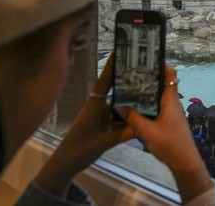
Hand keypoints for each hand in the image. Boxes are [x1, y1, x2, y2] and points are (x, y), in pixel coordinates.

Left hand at [35, 54, 135, 196]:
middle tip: (144, 71)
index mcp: (94, 104)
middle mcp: (98, 106)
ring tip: (148, 93)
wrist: (66, 164)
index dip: (112, 65)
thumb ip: (125, 133)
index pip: (105, 80)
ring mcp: (100, 115)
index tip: (120, 50)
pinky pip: (118, 116)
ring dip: (130, 100)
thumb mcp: (105, 142)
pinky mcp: (102, 124)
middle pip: (115, 89)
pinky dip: (128, 115)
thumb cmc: (80, 149)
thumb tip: (145, 124)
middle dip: (128, 80)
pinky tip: (141, 115)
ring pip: (118, 104)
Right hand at [120, 65, 213, 202]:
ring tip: (129, 87)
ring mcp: (171, 113)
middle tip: (131, 72)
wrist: (185, 163)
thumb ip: (133, 117)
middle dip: (149, 77)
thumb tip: (119, 105)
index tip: (148, 58)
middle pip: (162, 85)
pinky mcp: (169, 122)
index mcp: (170, 101)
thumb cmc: (170, 144)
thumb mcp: (147, 131)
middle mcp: (172, 104)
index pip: (171, 75)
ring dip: (147, 92)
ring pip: (158, 97)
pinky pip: (157, 108)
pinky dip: (147, 105)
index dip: (162, 64)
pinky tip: (135, 108)